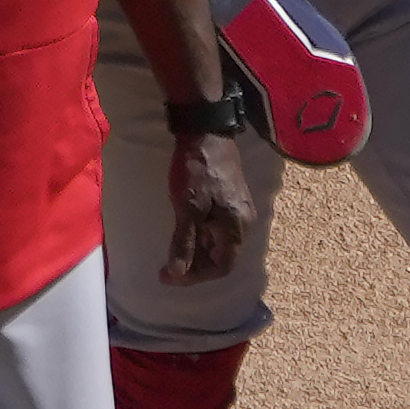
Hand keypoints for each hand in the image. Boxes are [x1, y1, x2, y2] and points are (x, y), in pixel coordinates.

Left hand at [161, 132, 253, 284]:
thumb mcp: (187, 208)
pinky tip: (183, 231)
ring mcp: (237, 210)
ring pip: (218, 243)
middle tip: (166, 266)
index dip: (195, 277)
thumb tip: (176, 274)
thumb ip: (184, 243)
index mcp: (237, 226)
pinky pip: (217, 229)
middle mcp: (243, 222)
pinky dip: (200, 236)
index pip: (221, 267)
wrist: (206, 131)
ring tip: (172, 250)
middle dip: (194, 266)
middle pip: (221, 257)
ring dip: (196, 251)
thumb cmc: (197, 170)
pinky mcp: (229, 199)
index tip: (169, 275)